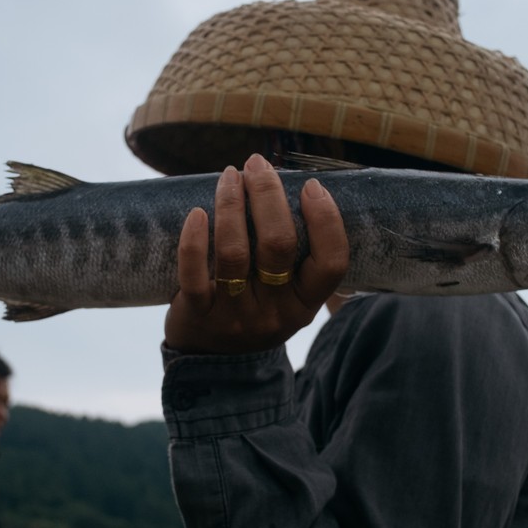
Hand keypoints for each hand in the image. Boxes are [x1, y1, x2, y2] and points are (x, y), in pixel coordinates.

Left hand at [165, 153, 348, 353]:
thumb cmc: (256, 310)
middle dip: (268, 195)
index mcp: (305, 304)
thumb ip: (296, 256)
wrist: (213, 363)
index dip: (326, 221)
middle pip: (278, 244)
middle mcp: (275, 311)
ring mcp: (236, 314)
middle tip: (257, 164)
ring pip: (235, 251)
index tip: (311, 186)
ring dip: (232, 205)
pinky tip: (197, 213)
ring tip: (229, 176)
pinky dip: (195, 239)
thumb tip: (293, 185)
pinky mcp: (198, 313)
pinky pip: (195, 272)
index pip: (332, 262)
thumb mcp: (289, 297)